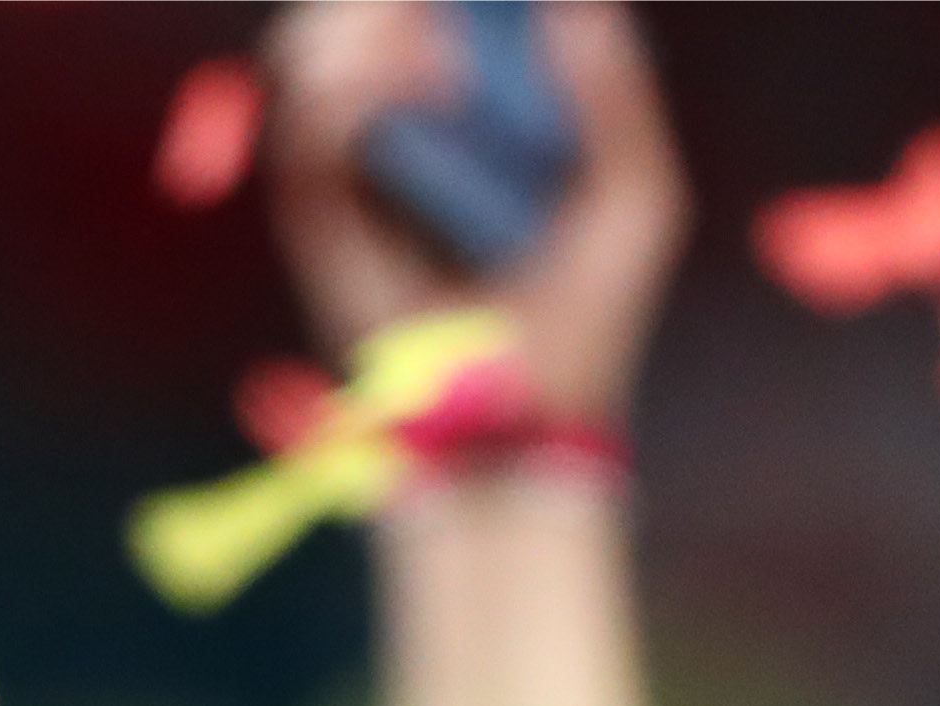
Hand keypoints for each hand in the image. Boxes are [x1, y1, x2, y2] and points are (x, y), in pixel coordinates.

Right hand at [264, 0, 685, 425]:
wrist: (528, 428)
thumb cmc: (587, 323)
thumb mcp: (635, 202)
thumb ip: (619, 99)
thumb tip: (575, 11)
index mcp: (469, 116)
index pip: (422, 19)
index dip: (434, 1)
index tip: (470, 6)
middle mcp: (400, 133)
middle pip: (356, 21)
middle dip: (392, 3)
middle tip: (445, 11)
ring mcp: (354, 173)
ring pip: (311, 52)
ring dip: (370, 29)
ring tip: (445, 58)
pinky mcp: (320, 220)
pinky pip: (305, 125)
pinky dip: (354, 86)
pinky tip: (431, 86)